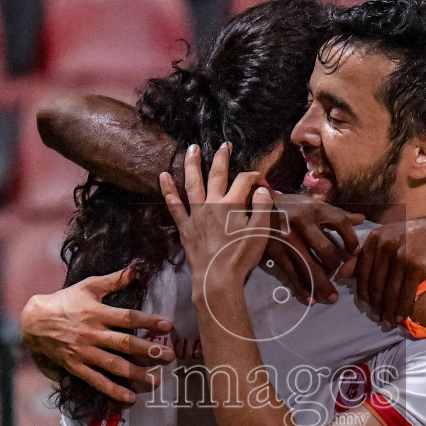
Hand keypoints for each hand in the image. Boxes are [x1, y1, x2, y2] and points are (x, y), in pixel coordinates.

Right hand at [20, 263, 175, 403]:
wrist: (34, 321)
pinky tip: (130, 397)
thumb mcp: (88, 286)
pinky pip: (97, 381)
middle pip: (124, 343)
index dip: (149, 321)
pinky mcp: (77, 367)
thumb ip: (114, 280)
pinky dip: (113, 390)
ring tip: (156, 380)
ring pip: (114, 364)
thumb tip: (136, 268)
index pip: (128, 317)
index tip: (168, 325)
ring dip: (136, 373)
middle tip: (170, 356)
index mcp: (97, 313)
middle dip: (149, 350)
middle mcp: (93, 334)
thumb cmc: (65, 301)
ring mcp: (85, 352)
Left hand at [160, 143, 271, 299]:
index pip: (244, 181)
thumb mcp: (260, 232)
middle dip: (222, 157)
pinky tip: (163, 176)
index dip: (255, 178)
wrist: (217, 279)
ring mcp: (196, 214)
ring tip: (192, 148)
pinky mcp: (185, 227)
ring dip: (192, 163)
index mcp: (232, 204)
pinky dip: (168, 190)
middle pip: (217, 174)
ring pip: (193, 183)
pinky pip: (174, 205)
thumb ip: (262, 207)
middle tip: (225, 146)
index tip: (262, 184)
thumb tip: (261, 190)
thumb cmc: (240, 257)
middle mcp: (212, 203)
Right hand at [264, 194, 362, 304]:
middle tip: (340, 277)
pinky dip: (302, 289)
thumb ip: (337, 214)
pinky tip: (311, 299)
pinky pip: (292, 274)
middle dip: (335, 267)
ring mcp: (288, 239)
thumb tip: (362, 219)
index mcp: (315, 209)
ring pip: (310, 266)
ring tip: (331, 297)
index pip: (341, 222)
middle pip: (326, 249)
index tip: (355, 253)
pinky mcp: (276, 252)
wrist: (257, 208)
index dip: (351, 239)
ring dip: (322, 285)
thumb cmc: (291, 207)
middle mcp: (303, 223)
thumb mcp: (313, 205)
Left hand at [338, 213, 425, 327]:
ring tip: (388, 323)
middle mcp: (386, 246)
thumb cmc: (409, 238)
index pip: (363, 271)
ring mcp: (402, 255)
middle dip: (376, 305)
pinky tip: (401, 317)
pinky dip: (403, 308)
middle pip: (376, 284)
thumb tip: (341, 274)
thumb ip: (362, 256)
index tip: (365, 307)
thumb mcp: (384, 240)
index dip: (363, 292)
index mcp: (374, 240)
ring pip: (391, 291)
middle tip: (377, 319)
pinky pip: (407, 293)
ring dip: (389, 311)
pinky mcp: (418, 265)